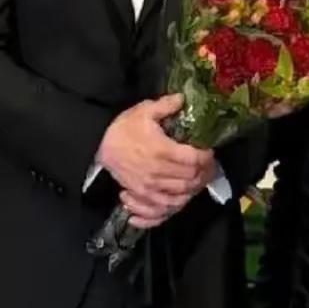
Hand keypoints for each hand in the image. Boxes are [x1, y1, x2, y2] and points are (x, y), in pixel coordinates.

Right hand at [96, 95, 215, 229]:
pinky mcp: (142, 196)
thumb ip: (166, 105)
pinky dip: (174, 207)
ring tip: (199, 179)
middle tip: (209, 165)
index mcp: (161, 150)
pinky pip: (162, 209)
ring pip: (181, 196)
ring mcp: (149, 188)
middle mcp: (158, 172)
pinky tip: (181, 200)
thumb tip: (183, 98)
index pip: (194, 160)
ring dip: (194, 189)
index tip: (209, 150)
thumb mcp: (144, 111)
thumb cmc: (123, 128)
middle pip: (191, 179)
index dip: (206, 157)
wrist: (99, 145)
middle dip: (204, 173)